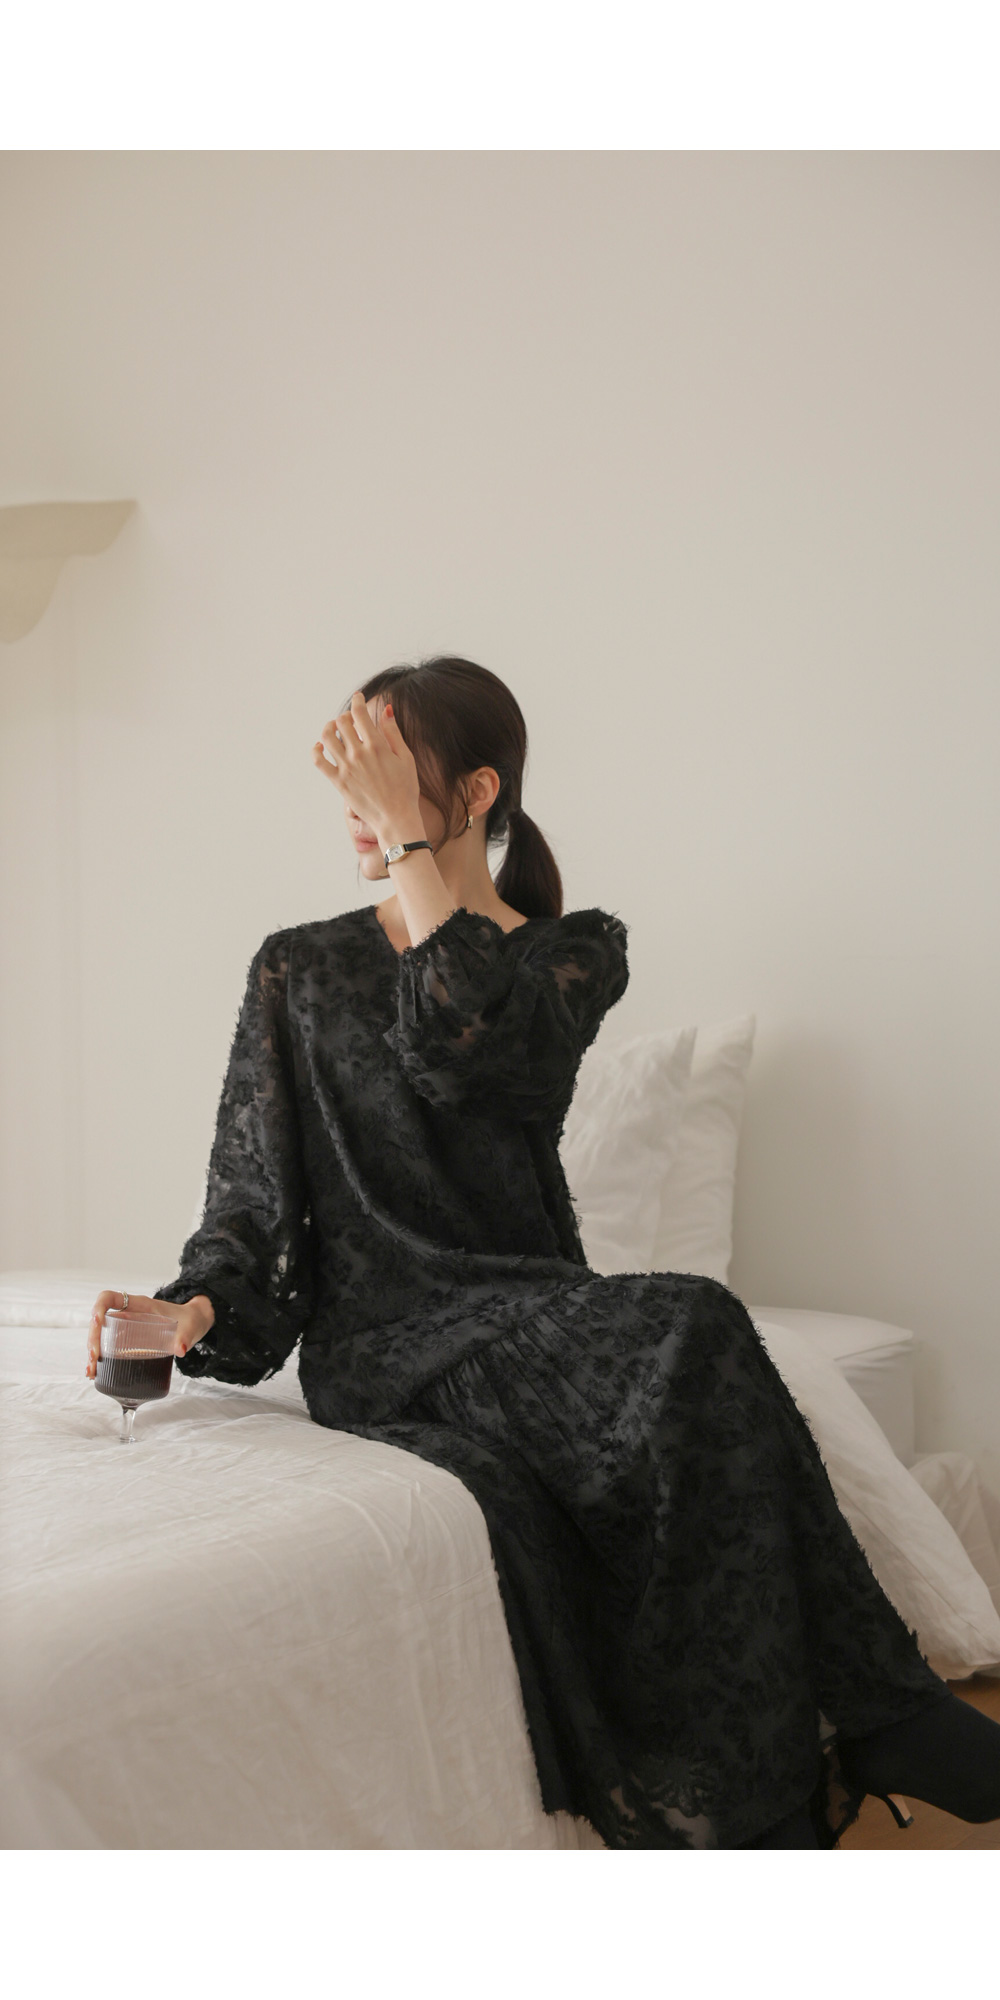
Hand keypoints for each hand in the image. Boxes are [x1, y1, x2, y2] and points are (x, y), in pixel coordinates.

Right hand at [86, 1291, 214, 1378]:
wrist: (193, 1324)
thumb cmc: (189, 1320)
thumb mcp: (189, 1327)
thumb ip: (185, 1336)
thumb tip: (180, 1349)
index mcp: (139, 1304)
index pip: (109, 1297)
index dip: (98, 1307)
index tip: (98, 1322)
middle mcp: (127, 1314)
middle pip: (99, 1320)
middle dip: (93, 1338)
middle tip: (95, 1358)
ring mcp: (125, 1326)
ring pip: (99, 1334)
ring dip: (92, 1351)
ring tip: (90, 1371)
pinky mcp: (126, 1339)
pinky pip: (107, 1346)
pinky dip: (99, 1359)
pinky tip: (94, 1373)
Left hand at [312, 692, 422, 846]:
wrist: (396, 818)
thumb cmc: (405, 788)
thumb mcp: (405, 757)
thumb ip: (393, 732)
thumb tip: (386, 709)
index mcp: (377, 746)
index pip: (360, 713)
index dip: (357, 701)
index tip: (358, 698)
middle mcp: (359, 754)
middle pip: (342, 723)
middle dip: (345, 716)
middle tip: (350, 720)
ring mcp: (346, 768)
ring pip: (327, 738)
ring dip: (328, 728)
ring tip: (334, 728)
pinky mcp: (338, 781)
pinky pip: (319, 761)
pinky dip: (316, 750)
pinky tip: (320, 746)